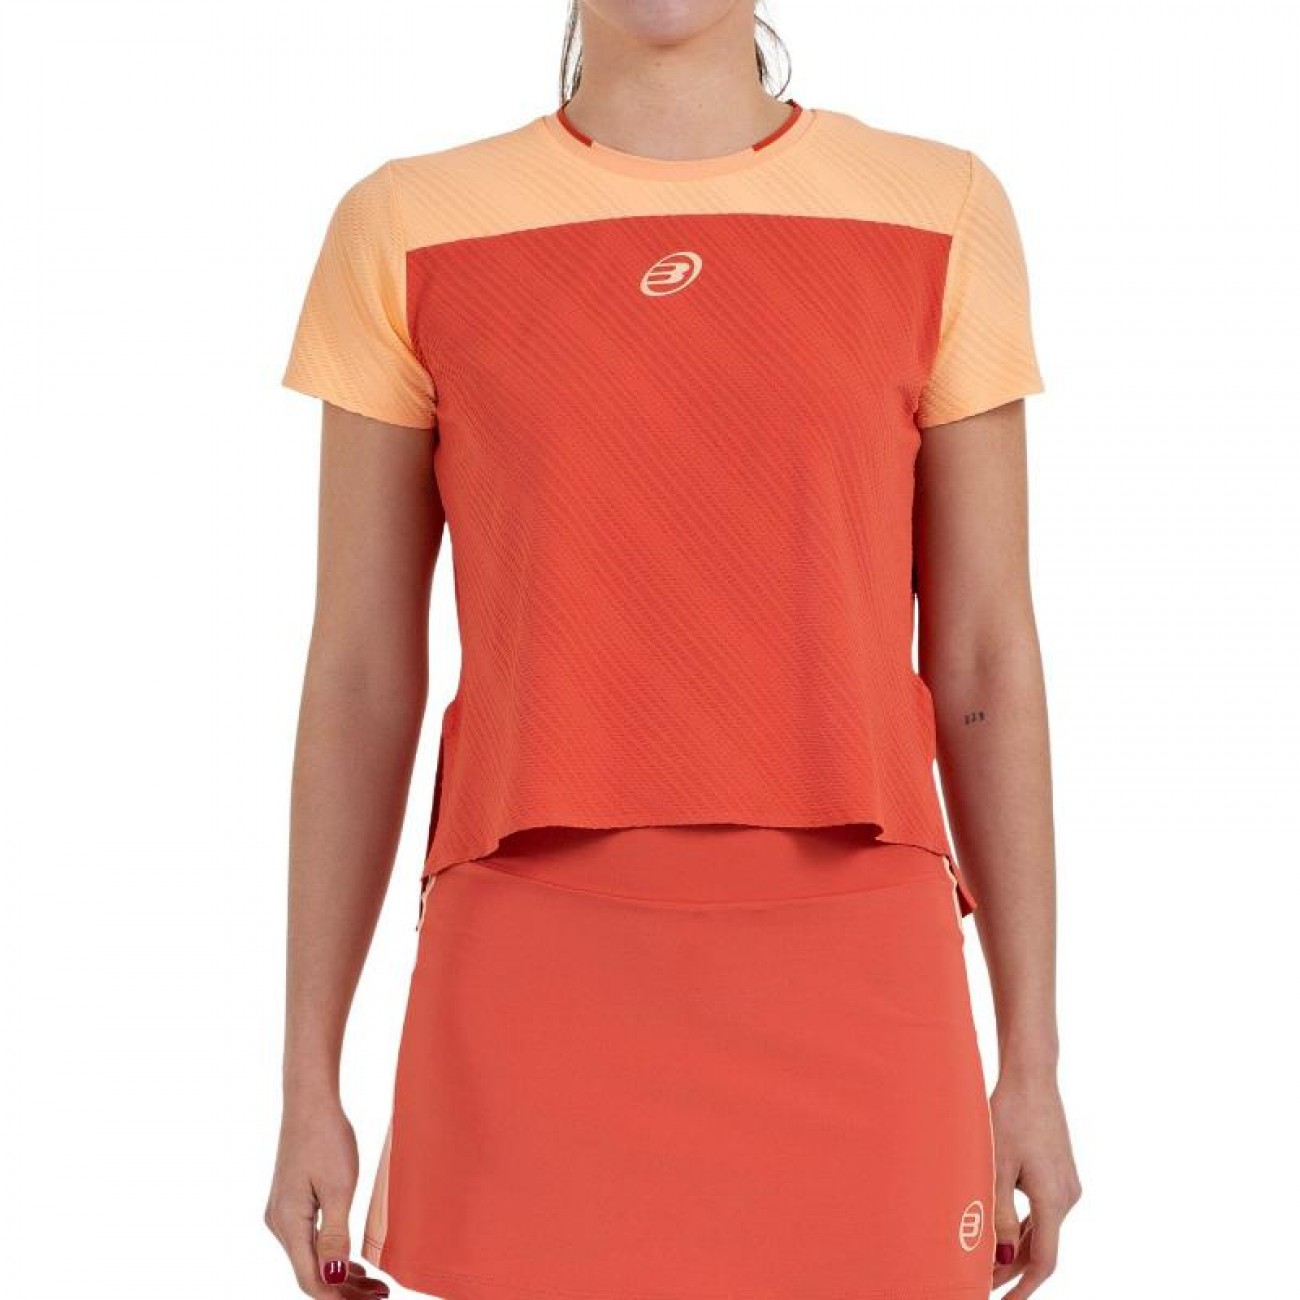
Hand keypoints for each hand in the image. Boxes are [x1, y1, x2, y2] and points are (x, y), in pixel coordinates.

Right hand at [263, 1095, 388, 1296]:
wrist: (311, 1101)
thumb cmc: (327, 1137)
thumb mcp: (339, 1187)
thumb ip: (335, 1237)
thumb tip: (334, 1280)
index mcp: (288, 1224)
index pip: (310, 1280)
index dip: (339, 1298)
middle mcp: (279, 1225)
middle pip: (309, 1275)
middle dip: (344, 1292)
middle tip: (380, 1296)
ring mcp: (282, 1215)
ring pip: (310, 1261)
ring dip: (340, 1277)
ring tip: (373, 1286)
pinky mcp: (291, 1204)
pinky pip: (310, 1243)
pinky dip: (331, 1257)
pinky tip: (353, 1264)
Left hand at [989, 1070, 1082, 1296]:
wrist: (1031, 1079)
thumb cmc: (1009, 1116)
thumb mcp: (997, 1165)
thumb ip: (999, 1214)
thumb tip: (1003, 1259)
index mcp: (1053, 1200)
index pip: (1044, 1262)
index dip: (1023, 1288)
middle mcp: (1067, 1198)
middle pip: (1043, 1249)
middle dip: (1014, 1272)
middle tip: (981, 1285)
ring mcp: (1067, 1186)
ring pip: (1044, 1231)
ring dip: (1019, 1250)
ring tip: (987, 1266)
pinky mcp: (1062, 1175)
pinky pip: (1044, 1212)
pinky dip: (1026, 1228)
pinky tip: (1005, 1235)